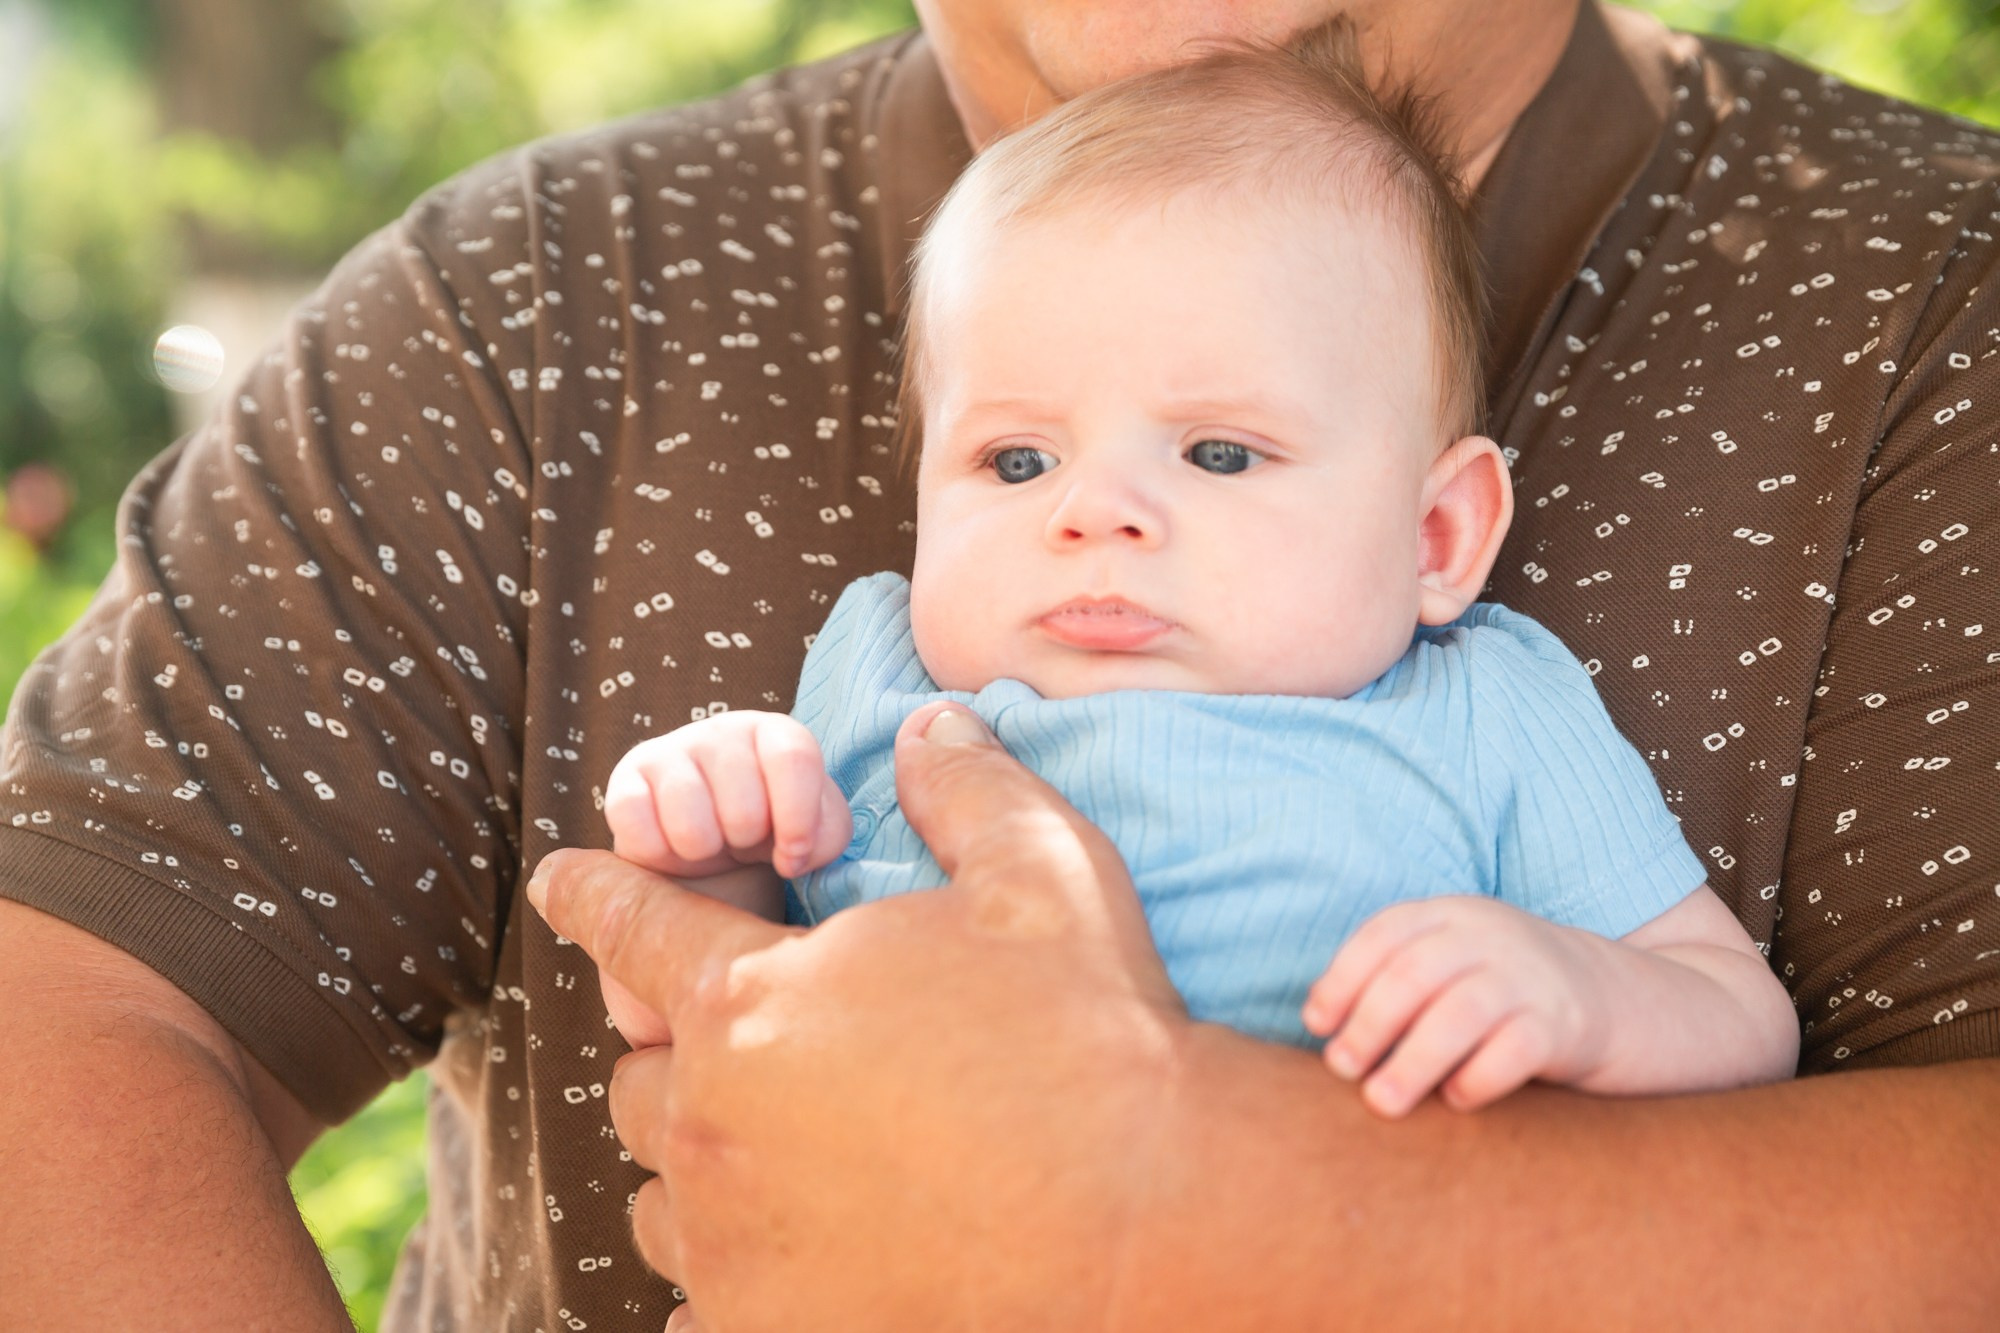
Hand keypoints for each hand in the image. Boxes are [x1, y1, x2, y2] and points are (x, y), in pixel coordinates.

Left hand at [529, 703, 1189, 1330]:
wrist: (1152, 1218)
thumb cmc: (1092, 1035)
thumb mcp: (1040, 869)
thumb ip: (966, 786)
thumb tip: (932, 724)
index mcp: (752, 1000)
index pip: (631, 926)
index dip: (591, 892)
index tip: (556, 880)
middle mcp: (715, 1124)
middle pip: (640, 1078)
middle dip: (681, 1052)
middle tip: (755, 1048)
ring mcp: (735, 1246)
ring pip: (662, 1198)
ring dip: (697, 1167)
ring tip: (767, 1156)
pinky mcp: (773, 1332)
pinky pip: (690, 1313)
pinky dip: (720, 1285)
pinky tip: (773, 1268)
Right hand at [604, 710, 851, 880]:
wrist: (709, 847)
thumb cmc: (769, 831)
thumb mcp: (814, 834)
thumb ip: (824, 835)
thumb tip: (790, 854)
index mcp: (773, 733)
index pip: (794, 758)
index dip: (797, 819)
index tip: (791, 858)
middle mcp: (721, 731)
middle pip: (744, 805)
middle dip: (746, 841)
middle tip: (742, 838)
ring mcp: (668, 750)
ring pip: (691, 822)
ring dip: (705, 851)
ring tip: (710, 842)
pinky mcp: (625, 781)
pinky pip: (639, 827)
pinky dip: (660, 853)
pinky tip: (671, 844)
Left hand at [1303, 896, 1609, 1117]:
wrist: (1620, 998)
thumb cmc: (1506, 990)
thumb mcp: (1454, 961)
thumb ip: (1397, 979)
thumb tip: (1322, 1027)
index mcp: (1451, 913)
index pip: (1383, 935)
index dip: (1342, 979)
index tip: (1317, 1024)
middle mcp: (1490, 935)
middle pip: (1414, 974)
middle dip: (1368, 1024)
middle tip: (1341, 1069)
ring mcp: (1531, 977)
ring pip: (1458, 1014)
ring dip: (1411, 1062)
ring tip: (1381, 1102)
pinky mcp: (1566, 1024)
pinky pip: (1512, 1053)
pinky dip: (1476, 1080)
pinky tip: (1456, 1101)